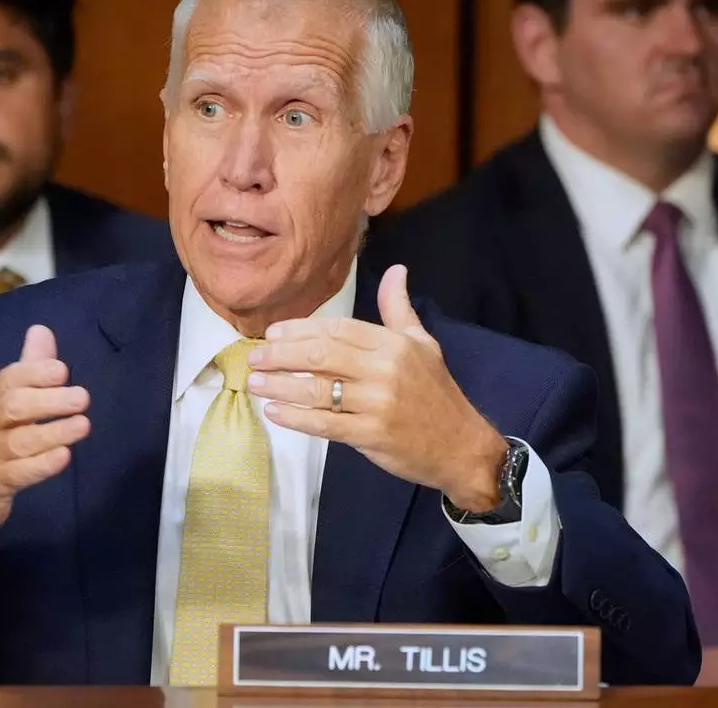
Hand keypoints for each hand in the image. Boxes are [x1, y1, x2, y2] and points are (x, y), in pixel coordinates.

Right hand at [0, 325, 90, 567]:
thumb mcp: (1, 405)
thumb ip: (27, 369)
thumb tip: (42, 329)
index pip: (8, 379)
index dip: (34, 373)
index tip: (62, 370)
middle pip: (13, 407)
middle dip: (48, 400)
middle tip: (82, 397)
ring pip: (19, 442)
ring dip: (53, 432)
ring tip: (83, 425)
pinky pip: (18, 473)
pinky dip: (41, 465)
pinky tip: (64, 456)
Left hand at [247, 264, 507, 511]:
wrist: (462, 446)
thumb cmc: (437, 393)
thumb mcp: (423, 344)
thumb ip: (399, 309)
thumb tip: (397, 270)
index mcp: (393, 344)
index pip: (337, 329)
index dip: (300, 329)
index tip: (272, 333)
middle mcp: (385, 369)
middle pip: (321, 354)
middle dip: (281, 355)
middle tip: (255, 358)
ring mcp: (378, 403)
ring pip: (316, 389)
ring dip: (280, 385)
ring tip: (255, 384)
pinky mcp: (371, 435)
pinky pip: (324, 423)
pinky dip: (295, 418)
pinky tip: (274, 412)